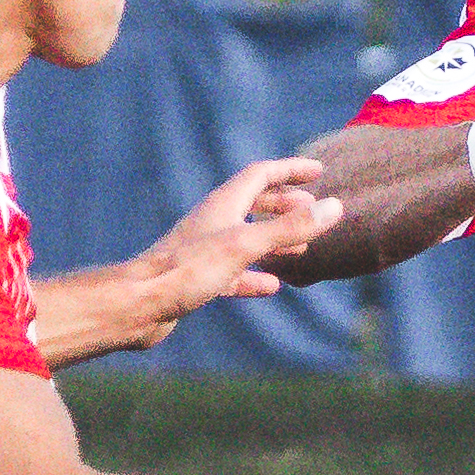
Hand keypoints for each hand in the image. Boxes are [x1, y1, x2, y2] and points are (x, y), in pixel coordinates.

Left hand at [27, 157, 338, 366]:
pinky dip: (256, 275)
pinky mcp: (198, 279)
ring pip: (246, 237)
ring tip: (301, 248)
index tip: (319, 172)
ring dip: (274, 239)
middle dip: (286, 205)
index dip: (291, 170)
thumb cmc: (187, 271)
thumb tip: (334, 207)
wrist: (139, 304)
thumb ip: (290, 227)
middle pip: (254, 204)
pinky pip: (234, 272)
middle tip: (313, 212)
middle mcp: (213, 223)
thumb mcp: (246, 246)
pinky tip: (272, 286)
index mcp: (223, 206)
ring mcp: (205, 251)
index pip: (261, 175)